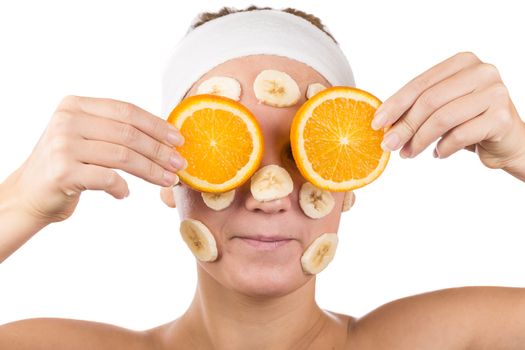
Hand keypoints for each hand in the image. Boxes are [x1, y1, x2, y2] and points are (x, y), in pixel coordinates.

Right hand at [10, 95, 185, 223]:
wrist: (29, 195)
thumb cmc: (68, 166)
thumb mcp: (86, 138)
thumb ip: (115, 130)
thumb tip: (167, 136)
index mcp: (75, 105)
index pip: (127, 111)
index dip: (157, 125)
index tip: (179, 140)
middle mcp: (67, 120)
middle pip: (128, 133)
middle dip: (159, 150)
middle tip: (179, 164)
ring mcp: (63, 145)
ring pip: (123, 155)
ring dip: (151, 170)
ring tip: (167, 181)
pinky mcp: (62, 172)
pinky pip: (108, 178)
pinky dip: (122, 187)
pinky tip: (124, 193)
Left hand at [371, 52, 524, 177]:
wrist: (508, 141)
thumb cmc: (469, 121)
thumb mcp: (442, 108)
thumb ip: (417, 107)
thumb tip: (382, 121)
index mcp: (462, 62)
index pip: (420, 83)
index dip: (395, 104)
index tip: (376, 123)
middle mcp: (481, 72)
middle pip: (430, 101)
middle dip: (404, 126)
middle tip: (388, 145)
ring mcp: (495, 93)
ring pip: (443, 119)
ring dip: (419, 140)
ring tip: (408, 153)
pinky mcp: (501, 118)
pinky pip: (460, 135)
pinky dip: (443, 148)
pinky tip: (437, 153)